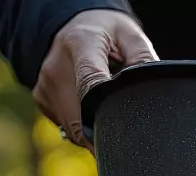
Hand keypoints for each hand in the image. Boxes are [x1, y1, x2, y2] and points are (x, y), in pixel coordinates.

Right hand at [33, 9, 157, 151]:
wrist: (75, 26)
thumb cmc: (107, 33)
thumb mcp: (130, 36)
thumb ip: (144, 61)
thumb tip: (154, 92)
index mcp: (81, 43)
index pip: (91, 82)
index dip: (107, 110)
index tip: (120, 127)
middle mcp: (56, 66)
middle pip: (81, 117)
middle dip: (105, 129)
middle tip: (127, 129)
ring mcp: (45, 85)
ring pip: (73, 128)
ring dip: (94, 129)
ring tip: (108, 110)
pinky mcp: (41, 98)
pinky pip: (66, 126)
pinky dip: (82, 126)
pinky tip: (92, 108)